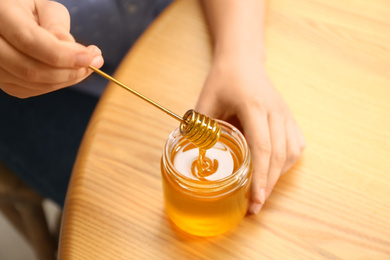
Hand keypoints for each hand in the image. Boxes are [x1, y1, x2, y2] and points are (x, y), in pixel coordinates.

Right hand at [0, 0, 103, 97]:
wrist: (6, 19)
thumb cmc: (27, 8)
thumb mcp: (44, 7)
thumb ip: (57, 26)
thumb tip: (73, 52)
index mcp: (0, 14)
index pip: (30, 42)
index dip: (63, 55)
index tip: (90, 57)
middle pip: (30, 70)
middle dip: (69, 71)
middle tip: (94, 63)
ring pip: (32, 84)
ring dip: (66, 79)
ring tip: (86, 66)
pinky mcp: (1, 80)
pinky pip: (30, 90)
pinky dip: (55, 84)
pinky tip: (69, 72)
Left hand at [196, 53, 305, 213]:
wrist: (243, 60)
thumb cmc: (224, 78)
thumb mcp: (206, 100)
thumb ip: (199, 127)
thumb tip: (192, 156)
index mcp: (254, 106)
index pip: (262, 147)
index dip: (260, 176)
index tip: (254, 199)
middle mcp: (275, 111)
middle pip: (278, 155)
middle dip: (268, 184)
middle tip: (255, 206)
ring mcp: (285, 114)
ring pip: (291, 152)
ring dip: (278, 175)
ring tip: (262, 192)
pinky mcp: (289, 117)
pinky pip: (296, 144)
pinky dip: (287, 162)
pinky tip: (275, 170)